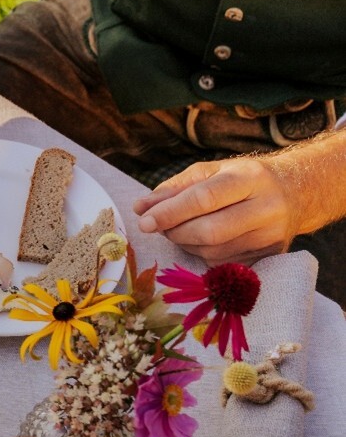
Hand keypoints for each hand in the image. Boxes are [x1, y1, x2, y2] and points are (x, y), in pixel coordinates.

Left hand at [132, 157, 299, 261]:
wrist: (294, 193)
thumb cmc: (242, 180)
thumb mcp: (211, 172)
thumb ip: (174, 188)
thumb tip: (141, 208)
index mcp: (251, 178)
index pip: (204, 199)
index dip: (170, 212)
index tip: (145, 221)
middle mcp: (267, 208)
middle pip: (209, 232)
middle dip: (175, 232)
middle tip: (159, 226)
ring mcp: (271, 237)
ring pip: (212, 252)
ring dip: (185, 243)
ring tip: (182, 229)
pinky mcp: (269, 257)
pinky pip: (221, 264)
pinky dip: (201, 254)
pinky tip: (202, 240)